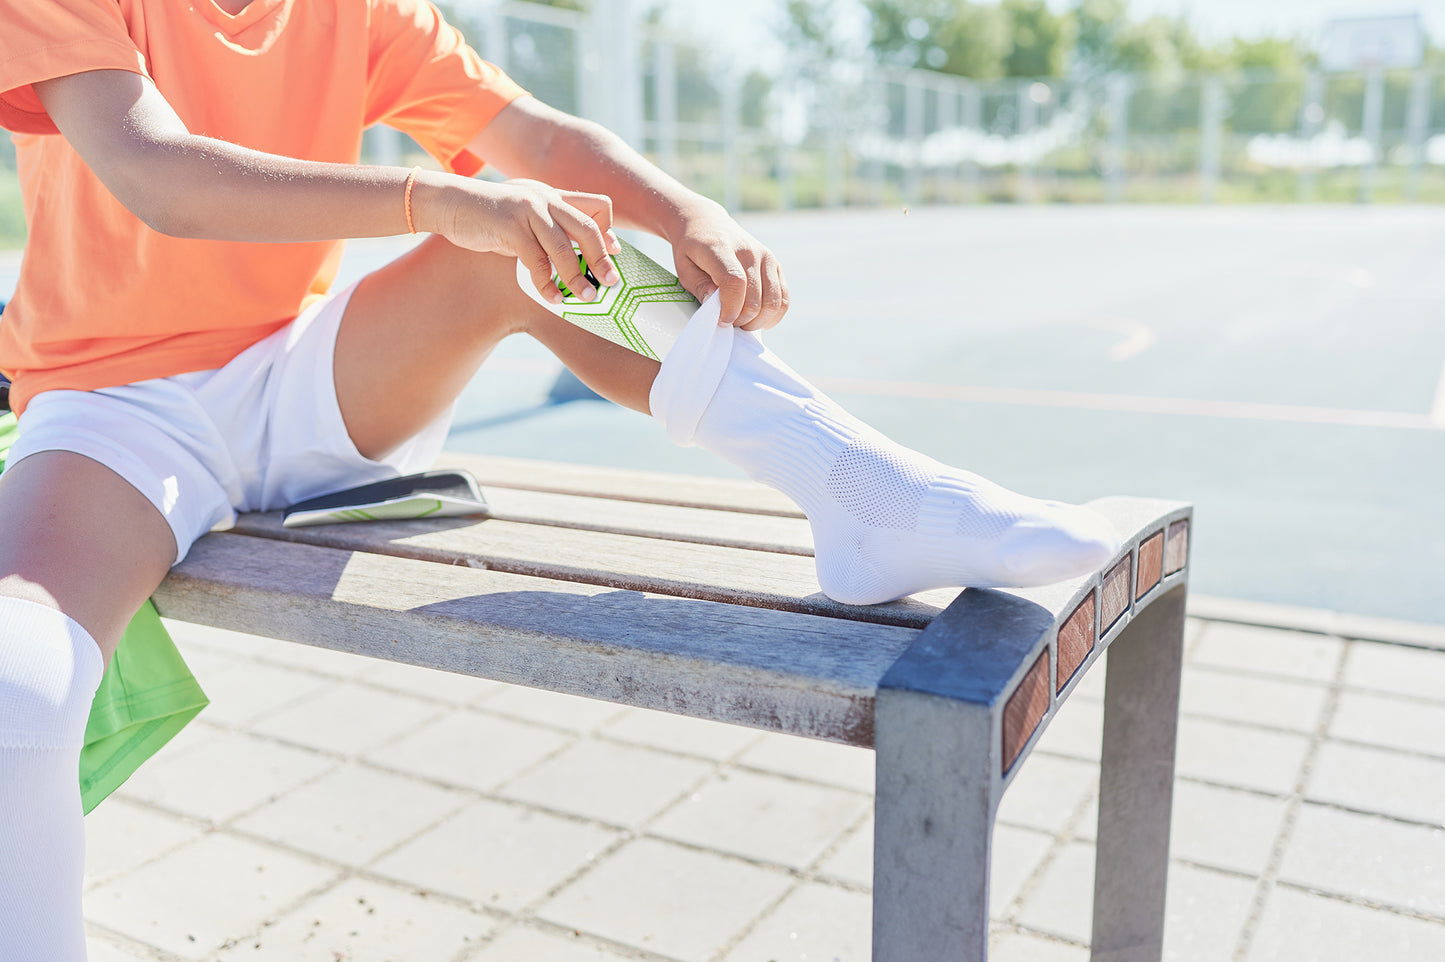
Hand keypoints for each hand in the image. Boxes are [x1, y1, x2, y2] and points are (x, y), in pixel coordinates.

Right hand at [426, 176, 622, 303]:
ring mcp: (528, 211)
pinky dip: (546, 283)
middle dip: (603, 258)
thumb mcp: (525, 215)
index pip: (597, 205)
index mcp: (554, 196)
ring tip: (586, 297)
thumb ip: (548, 228)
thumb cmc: (489, 216)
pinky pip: (536, 260)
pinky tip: (551, 298)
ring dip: (577, 277)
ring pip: (564, 247)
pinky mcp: (510, 227)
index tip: (614, 253)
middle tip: (611, 282)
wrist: (450, 203)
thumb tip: (573, 257)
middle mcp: (546, 199)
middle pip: (588, 227)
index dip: (609, 230)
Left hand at [667, 201, 789, 330]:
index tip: (722, 321)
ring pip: (773, 301)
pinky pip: (784, 298)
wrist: (707, 223)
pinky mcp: (775, 264)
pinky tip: (759, 320)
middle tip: (729, 324)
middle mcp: (749, 251)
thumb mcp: (684, 268)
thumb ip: (699, 287)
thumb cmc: (692, 249)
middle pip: (755, 297)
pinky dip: (773, 315)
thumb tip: (716, 307)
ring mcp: (766, 257)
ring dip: (758, 321)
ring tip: (742, 323)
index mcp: (722, 248)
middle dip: (742, 320)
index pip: (735, 282)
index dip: (731, 308)